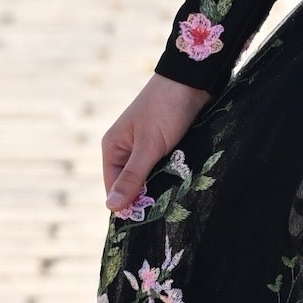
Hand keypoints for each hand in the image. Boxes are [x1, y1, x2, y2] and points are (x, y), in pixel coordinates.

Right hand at [102, 73, 208, 222]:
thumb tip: (111, 207)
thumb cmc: (166, 109)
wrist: (191, 81)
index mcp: (113, 148)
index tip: (147, 221)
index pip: (113, 189)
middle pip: (131, 186)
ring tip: (175, 199)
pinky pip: (161, 171)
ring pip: (148, 180)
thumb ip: (133, 176)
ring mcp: (144, 149)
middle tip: (165, 210)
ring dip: (160, 188)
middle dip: (146, 197)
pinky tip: (180, 185)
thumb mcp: (149, 146)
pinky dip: (169, 178)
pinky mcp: (162, 147)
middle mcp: (125, 150)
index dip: (128, 206)